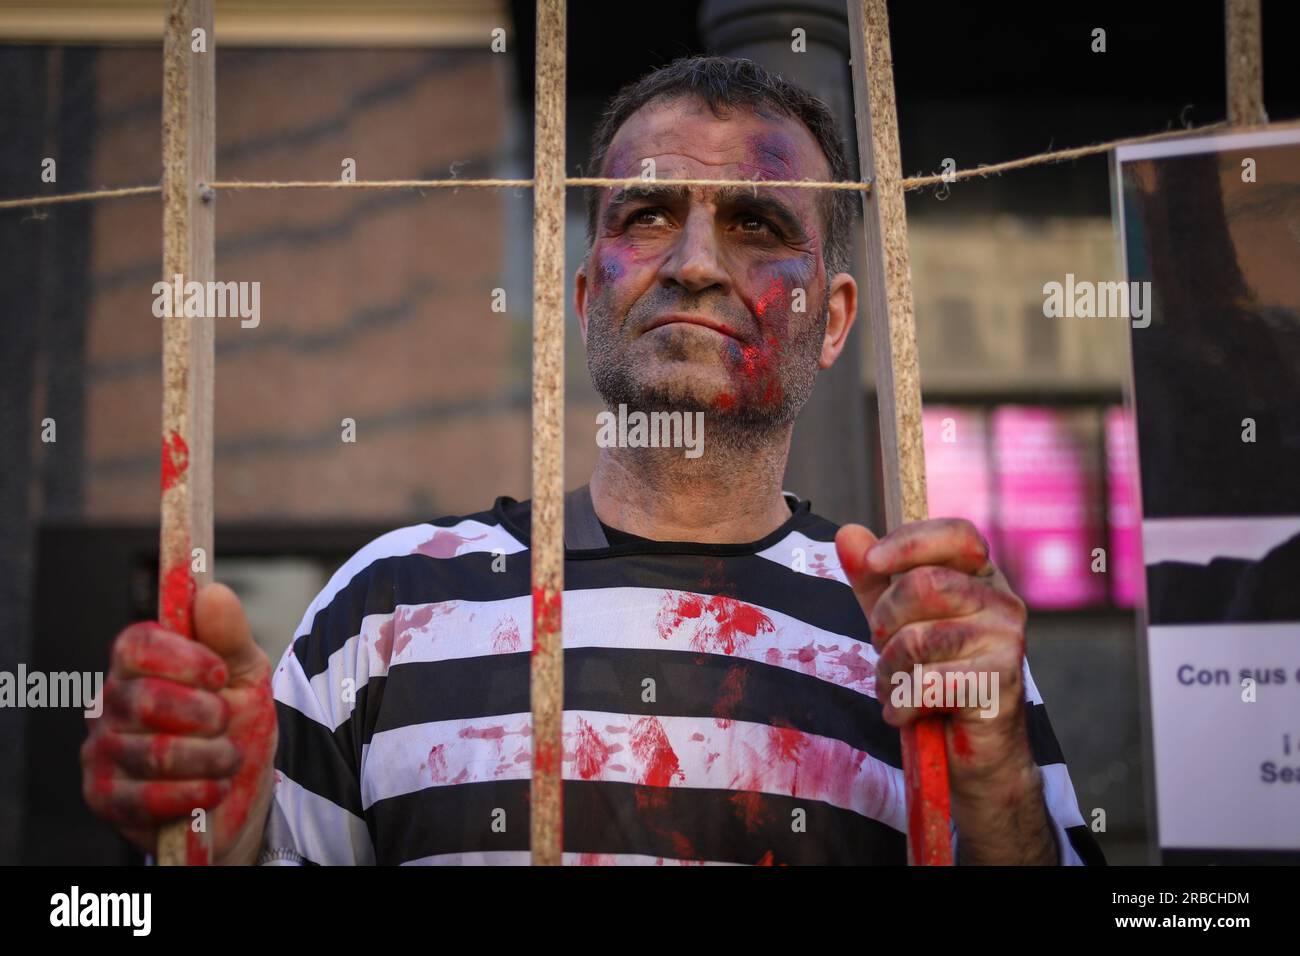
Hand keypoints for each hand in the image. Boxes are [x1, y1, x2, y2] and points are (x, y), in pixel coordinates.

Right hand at [81, 583, 277, 864]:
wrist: (240, 789)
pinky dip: (195, 794)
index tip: (219, 674)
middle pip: (146, 699)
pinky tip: (214, 789)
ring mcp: (101, 752)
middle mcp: (109, 704)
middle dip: (206, 715)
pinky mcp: (105, 799)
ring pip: (155, 752)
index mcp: (138, 665)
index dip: (182, 658)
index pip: (136, 645)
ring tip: (229, 758)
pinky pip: (147, 798)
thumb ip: (230, 636)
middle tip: (227, 722)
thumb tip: (212, 592)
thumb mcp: (246, 675)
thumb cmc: (235, 724)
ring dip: (211, 758)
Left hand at [835, 519, 1056, 863]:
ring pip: (919, 638)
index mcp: (981, 577)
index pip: (956, 535)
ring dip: (889, 670)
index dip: (910, 542)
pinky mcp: (1001, 682)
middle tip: (883, 648)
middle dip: (884, 620)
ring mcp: (1007, 641)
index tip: (872, 562)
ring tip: (895, 686)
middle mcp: (1002, 601)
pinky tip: (907, 711)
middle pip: (924, 584)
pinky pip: (929, 682)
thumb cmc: (931, 676)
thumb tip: (847, 533)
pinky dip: (903, 702)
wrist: (969, 751)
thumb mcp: (894, 621)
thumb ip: (872, 579)